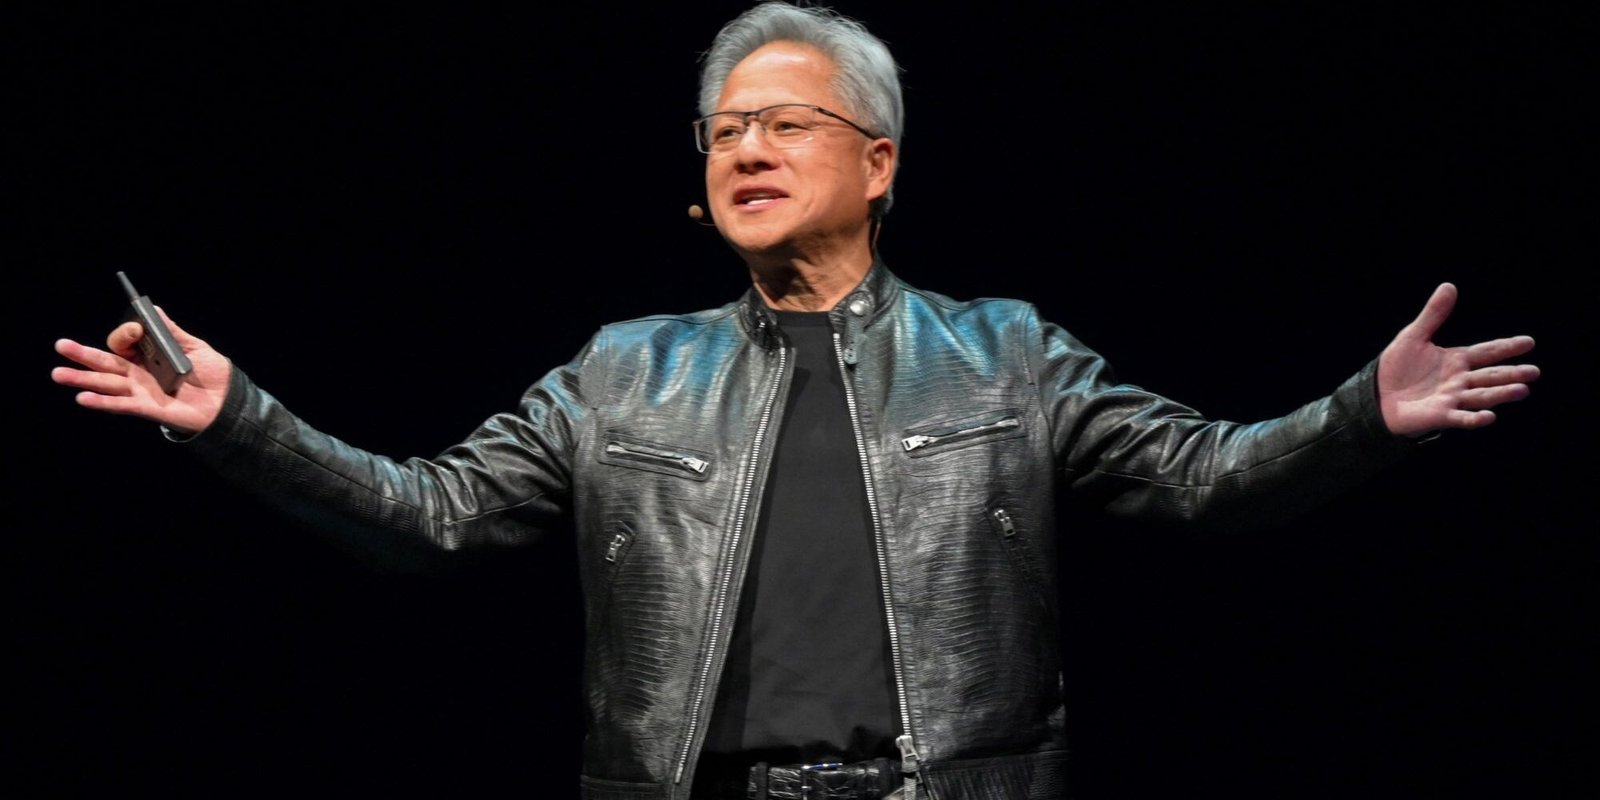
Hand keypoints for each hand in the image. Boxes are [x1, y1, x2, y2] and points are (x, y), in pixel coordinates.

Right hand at [52, 308, 231, 434]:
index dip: (125, 335)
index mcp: (148, 355)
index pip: (124, 344)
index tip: (136, 329)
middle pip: (106, 362)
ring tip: (58, 373)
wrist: (228, 402)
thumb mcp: (195, 348)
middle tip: (61, 345)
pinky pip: (121, 405)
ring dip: (82, 379)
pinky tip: (83, 398)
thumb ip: (172, 332)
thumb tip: (153, 308)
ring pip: (107, 383)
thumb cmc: (214, 374)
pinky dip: (103, 402)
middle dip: (82, 354)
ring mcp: (141, 391)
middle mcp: (140, 373)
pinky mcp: (147, 408)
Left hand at [1378, 283, 1537, 436]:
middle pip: (1490, 376)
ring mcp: (1452, 399)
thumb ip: (1433, 314)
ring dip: (1501, 394)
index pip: (1487, 352)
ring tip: (1523, 390)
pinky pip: (1461, 418)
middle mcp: (1460, 380)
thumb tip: (1449, 286)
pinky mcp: (1441, 415)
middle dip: (1512, 374)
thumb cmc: (1396, 367)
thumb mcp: (1413, 336)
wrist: (1376, 395)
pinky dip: (1475, 419)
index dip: (1507, 347)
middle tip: (1534, 372)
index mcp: (1457, 360)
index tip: (1529, 342)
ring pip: (1482, 396)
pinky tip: (1490, 416)